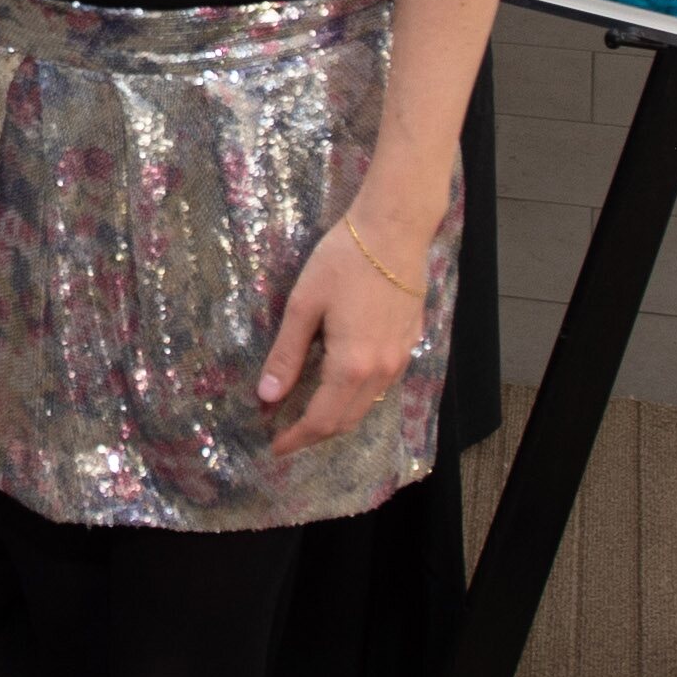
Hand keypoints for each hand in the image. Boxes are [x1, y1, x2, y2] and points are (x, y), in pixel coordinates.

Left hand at [256, 211, 432, 447]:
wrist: (395, 230)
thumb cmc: (343, 260)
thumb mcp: (304, 305)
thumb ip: (287, 354)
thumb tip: (267, 397)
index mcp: (352, 365)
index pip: (322, 420)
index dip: (296, 438)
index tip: (274, 446)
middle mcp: (381, 371)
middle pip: (346, 421)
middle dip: (315, 433)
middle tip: (286, 433)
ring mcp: (400, 358)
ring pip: (366, 406)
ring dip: (337, 417)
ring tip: (308, 412)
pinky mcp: (409, 344)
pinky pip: (381, 386)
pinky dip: (357, 397)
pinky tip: (339, 384)